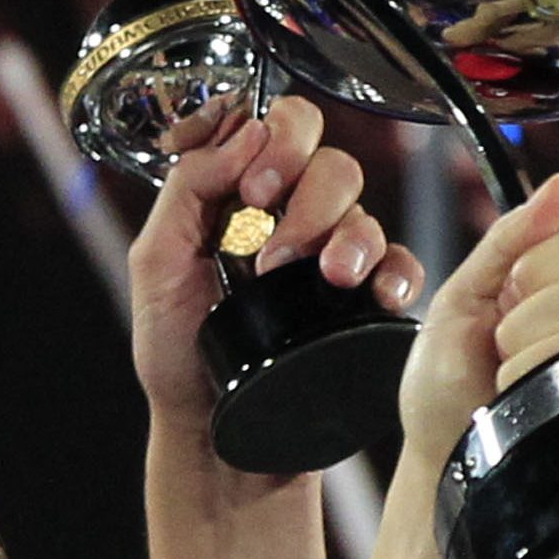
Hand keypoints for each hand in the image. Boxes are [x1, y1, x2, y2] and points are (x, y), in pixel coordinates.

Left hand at [123, 96, 417, 429]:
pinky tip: (374, 295)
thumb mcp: (157, 263)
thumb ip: (188, 188)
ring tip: (320, 277)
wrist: (215, 433)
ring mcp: (329, 257)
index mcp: (237, 195)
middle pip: (328, 158)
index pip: (274, 125)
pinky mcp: (363, 301)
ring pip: (364, 208)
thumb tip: (241, 130)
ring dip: (344, 235)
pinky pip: (401, 264)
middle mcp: (288, 216)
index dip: (274, 139)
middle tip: (275, 243)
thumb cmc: (178, 354)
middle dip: (308, 192)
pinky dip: (395, 273)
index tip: (254, 185)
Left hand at [402, 178, 558, 462]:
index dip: (534, 265)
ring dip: (523, 346)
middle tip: (505, 340)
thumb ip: (511, 236)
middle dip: (523, 308)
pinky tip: (521, 394)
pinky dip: (526, 374)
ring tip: (511, 371)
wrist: (440, 452)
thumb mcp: (465, 292)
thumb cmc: (449, 377)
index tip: (507, 298)